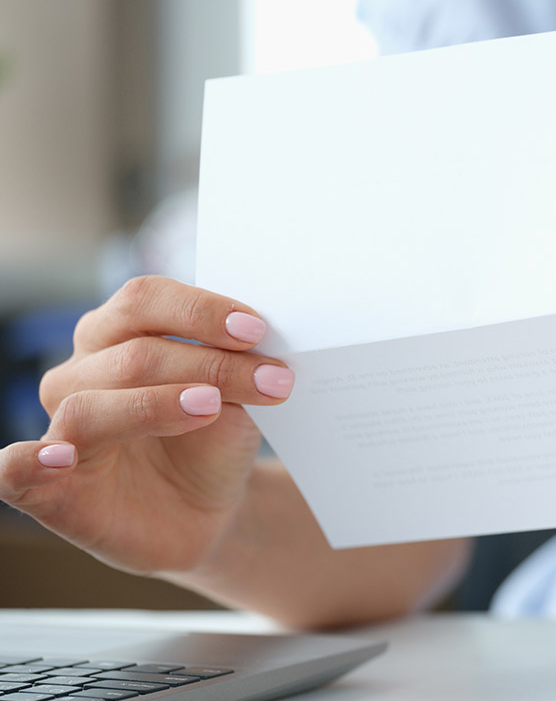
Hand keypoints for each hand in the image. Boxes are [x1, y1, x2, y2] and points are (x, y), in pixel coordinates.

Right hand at [0, 276, 294, 575]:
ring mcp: (60, 429)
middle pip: (132, 353)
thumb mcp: (234, 397)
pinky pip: (16, 469)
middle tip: (274, 379)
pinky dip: (32, 460)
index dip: (200, 310)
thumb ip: (232, 365)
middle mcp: (80, 373)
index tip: (257, 329)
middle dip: (209, 363)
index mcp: (117, 334)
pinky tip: (61, 458)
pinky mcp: (47, 489)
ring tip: (213, 406)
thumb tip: (260, 337)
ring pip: (92, 405)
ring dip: (161, 403)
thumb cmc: (213, 441)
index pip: (145, 300)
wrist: (209, 511)